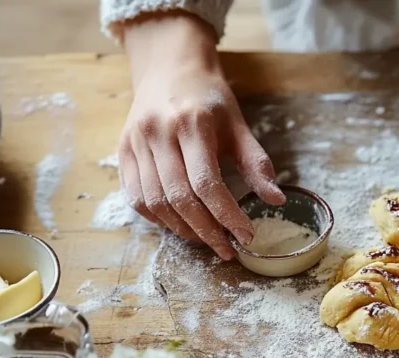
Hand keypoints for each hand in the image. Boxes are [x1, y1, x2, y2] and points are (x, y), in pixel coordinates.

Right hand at [118, 12, 284, 259]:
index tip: (246, 236)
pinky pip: (136, 197)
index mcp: (192, 124)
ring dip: (182, 229)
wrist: (170, 68)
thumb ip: (256, 163)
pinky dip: (158, 218)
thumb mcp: (238, 124)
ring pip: (155, 202)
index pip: (207, 183)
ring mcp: (135, 143)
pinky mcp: (122, 151)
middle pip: (179, 198)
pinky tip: (180, 224)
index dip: (227, 216)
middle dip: (206, 231)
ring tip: (206, 239)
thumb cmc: (209, 99)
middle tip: (226, 248)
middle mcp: (158, 133)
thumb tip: (276, 200)